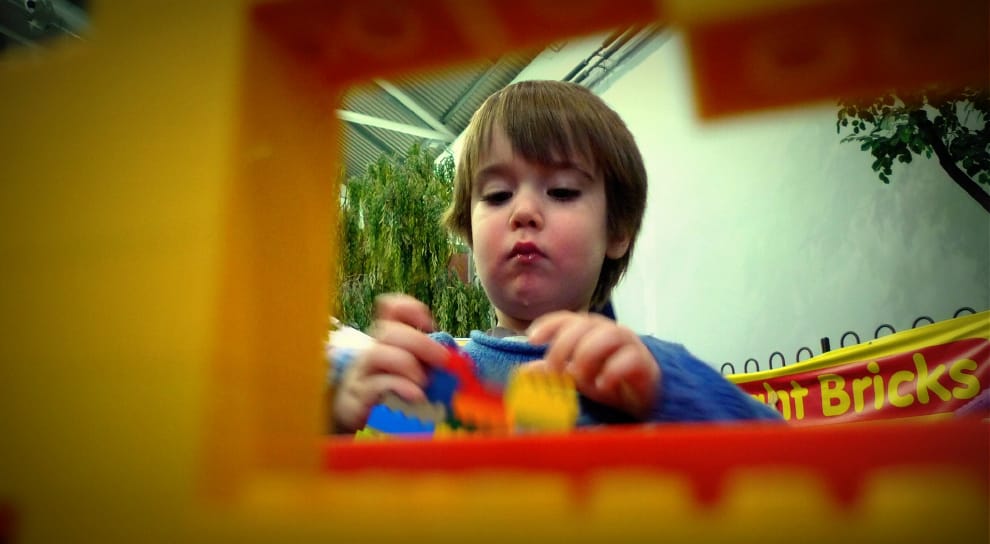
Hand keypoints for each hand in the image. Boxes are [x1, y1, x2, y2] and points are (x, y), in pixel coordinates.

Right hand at [332, 294, 448, 431]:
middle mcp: (372, 351)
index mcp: (387, 342)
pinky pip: (375, 385)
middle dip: (420, 342)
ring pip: (377, 353)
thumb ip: (429, 365)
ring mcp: (362, 373)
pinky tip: (416, 395)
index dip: (409, 308)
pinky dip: (399, 387)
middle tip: (443, 361)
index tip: (430, 324)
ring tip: (425, 381)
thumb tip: (459, 363)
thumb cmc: (389, 393)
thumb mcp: (411, 374)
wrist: (356, 419)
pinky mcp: (358, 397)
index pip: (390, 310)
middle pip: (389, 331)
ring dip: (407, 364)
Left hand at [524, 311, 659, 418]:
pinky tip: (603, 386)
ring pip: (608, 334)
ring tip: (581, 378)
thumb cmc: (607, 382)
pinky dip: (612, 372)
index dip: (549, 324)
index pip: (568, 318)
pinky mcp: (645, 363)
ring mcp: (629, 345)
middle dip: (564, 346)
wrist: (643, 400)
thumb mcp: (575, 378)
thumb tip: (526, 370)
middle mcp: (608, 331)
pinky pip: (629, 359)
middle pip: (584, 324)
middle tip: (555, 371)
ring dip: (588, 355)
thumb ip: (554, 371)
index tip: (532, 339)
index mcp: (589, 331)